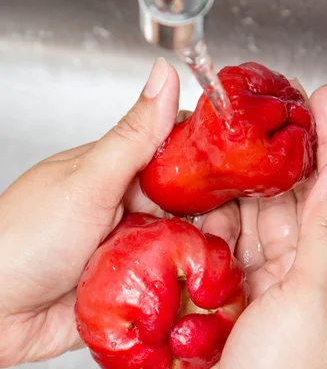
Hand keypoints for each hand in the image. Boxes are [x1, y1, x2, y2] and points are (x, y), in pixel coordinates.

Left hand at [0, 59, 238, 366]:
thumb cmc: (26, 238)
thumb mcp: (88, 181)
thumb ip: (134, 137)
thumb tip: (164, 73)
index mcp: (117, 177)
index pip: (177, 158)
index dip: (214, 160)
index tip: (253, 165)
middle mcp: (127, 215)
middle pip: (188, 210)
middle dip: (222, 217)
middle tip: (259, 226)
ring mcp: (129, 257)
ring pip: (182, 252)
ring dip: (207, 258)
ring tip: (246, 264)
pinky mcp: (130, 296)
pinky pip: (167, 292)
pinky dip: (188, 294)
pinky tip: (216, 296)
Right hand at [155, 85, 326, 368]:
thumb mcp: (313, 298)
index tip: (324, 101)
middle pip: (313, 207)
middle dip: (293, 164)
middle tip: (274, 118)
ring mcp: (290, 292)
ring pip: (275, 226)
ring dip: (257, 192)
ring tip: (241, 150)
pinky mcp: (254, 301)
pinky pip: (245, 249)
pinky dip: (233, 225)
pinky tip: (221, 197)